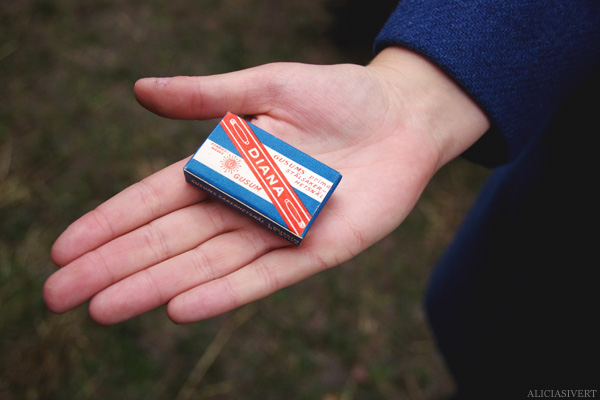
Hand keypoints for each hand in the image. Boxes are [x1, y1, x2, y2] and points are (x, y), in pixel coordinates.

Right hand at [43, 47, 488, 323]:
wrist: (401, 115)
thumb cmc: (337, 95)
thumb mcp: (265, 85)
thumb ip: (206, 97)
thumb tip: (139, 90)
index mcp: (225, 166)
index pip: (154, 201)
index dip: (110, 223)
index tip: (64, 248)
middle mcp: (242, 204)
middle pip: (168, 241)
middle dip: (113, 266)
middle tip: (58, 296)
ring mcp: (276, 230)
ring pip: (205, 265)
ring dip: (154, 286)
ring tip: (103, 309)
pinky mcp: (315, 248)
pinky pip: (264, 276)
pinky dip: (223, 293)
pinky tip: (180, 308)